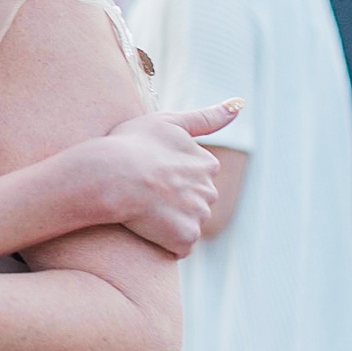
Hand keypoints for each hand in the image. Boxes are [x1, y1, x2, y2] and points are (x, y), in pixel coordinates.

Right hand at [86, 102, 238, 255]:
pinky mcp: (185, 238)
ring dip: (168, 221)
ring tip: (141, 210)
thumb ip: (206, 117)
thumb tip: (239, 104)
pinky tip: (145, 228)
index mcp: (207, 164)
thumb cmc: (132, 144)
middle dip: (174, 200)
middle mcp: (209, 191)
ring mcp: (198, 216)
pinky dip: (164, 241)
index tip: (149, 172)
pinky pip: (178, 246)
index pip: (195, 176)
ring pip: (186, 223)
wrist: (112, 175)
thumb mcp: (169, 121)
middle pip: (193, 201)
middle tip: (143, 192)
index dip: (169, 176)